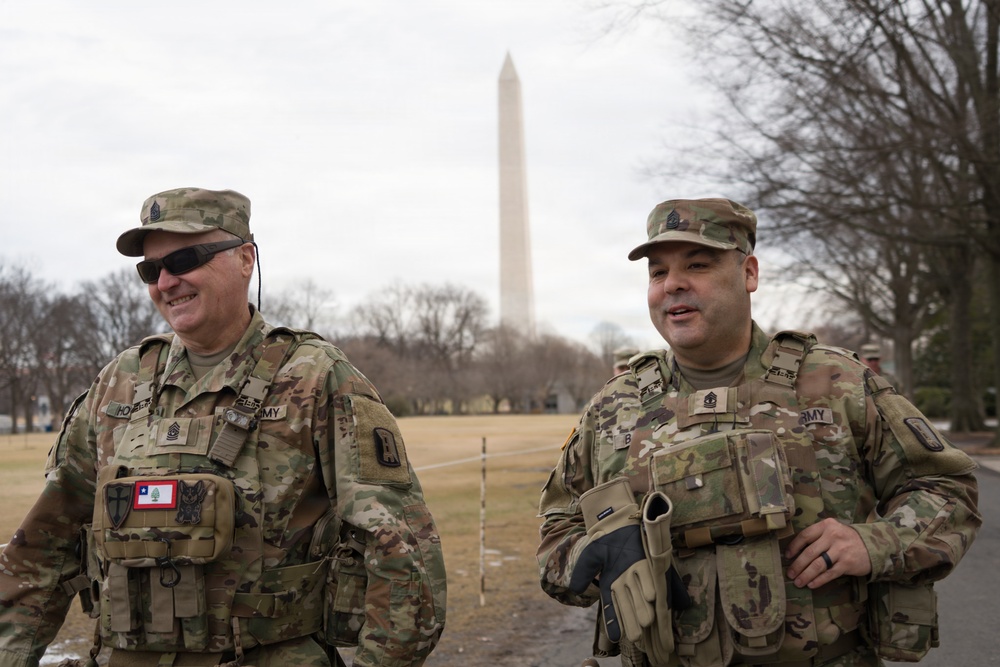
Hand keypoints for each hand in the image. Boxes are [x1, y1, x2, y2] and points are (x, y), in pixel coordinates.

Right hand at [570, 519, 647, 641]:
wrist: (615, 522)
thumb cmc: (602, 541)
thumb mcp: (589, 558)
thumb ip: (583, 574)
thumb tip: (574, 589)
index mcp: (611, 584)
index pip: (612, 606)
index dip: (613, 621)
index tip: (615, 636)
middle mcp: (625, 582)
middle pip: (628, 605)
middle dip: (632, 621)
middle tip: (636, 637)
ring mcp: (637, 573)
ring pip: (639, 594)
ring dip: (643, 608)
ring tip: (646, 622)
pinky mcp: (646, 562)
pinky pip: (647, 575)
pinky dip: (649, 585)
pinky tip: (650, 597)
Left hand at [785, 517, 871, 587]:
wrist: (873, 546)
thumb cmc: (846, 539)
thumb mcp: (832, 530)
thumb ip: (817, 537)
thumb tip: (796, 552)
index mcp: (826, 525)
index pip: (805, 536)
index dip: (794, 547)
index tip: (787, 556)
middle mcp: (833, 536)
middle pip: (809, 552)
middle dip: (797, 565)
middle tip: (790, 574)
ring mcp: (841, 550)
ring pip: (818, 565)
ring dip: (805, 575)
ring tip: (798, 582)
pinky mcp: (847, 564)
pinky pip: (829, 574)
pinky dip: (819, 580)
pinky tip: (811, 585)